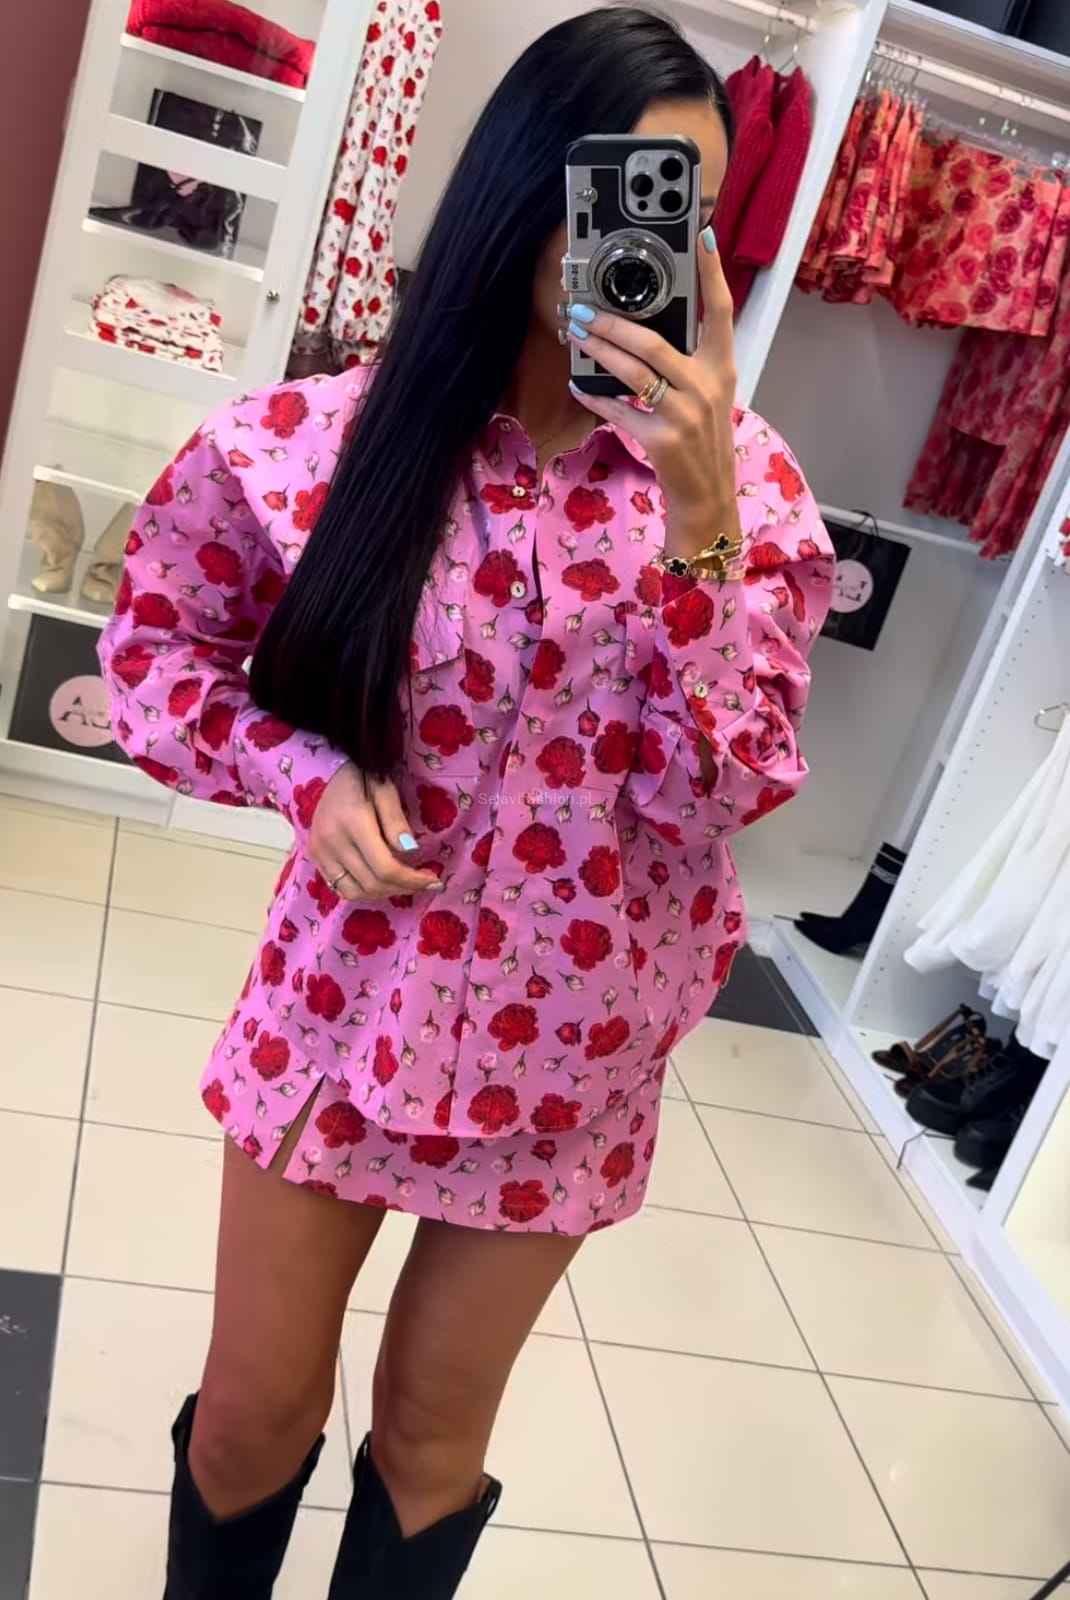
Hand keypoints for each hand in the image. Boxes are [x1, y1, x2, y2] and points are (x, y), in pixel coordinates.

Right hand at [309, 765, 443, 901]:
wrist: (329, 772)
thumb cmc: (363, 778)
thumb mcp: (386, 792)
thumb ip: (397, 822)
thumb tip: (411, 851)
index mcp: (353, 822)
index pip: (385, 867)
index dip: (412, 880)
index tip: (434, 880)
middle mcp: (332, 842)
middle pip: (372, 883)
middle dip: (403, 888)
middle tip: (425, 883)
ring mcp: (320, 852)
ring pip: (354, 892)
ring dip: (383, 893)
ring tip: (404, 884)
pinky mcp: (315, 857)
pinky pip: (339, 887)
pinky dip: (363, 890)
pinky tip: (380, 882)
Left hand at [566, 228, 740, 558]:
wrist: (705, 497)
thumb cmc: (699, 441)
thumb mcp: (706, 396)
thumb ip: (685, 363)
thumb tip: (641, 332)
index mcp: (722, 368)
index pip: (721, 311)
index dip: (712, 273)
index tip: (701, 236)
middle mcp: (707, 387)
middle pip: (655, 342)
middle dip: (613, 324)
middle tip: (584, 309)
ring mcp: (686, 414)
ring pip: (634, 372)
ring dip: (599, 352)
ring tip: (576, 335)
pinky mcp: (663, 440)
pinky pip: (620, 410)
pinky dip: (596, 398)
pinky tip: (579, 386)